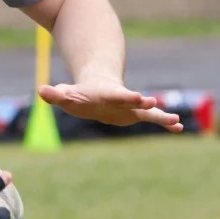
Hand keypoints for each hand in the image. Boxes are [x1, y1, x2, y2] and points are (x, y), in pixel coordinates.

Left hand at [38, 76, 182, 131]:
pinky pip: (152, 119)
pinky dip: (164, 123)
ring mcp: (130, 107)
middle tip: (153, 102)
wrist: (96, 89)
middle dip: (141, 101)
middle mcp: (122, 99)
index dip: (125, 96)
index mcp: (106, 94)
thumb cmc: (79, 95)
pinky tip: (179, 128)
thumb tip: (41, 91)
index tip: (137, 97)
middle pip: (132, 100)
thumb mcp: (66, 95)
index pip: (116, 95)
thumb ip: (55, 94)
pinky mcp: (135, 114)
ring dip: (160, 116)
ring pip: (147, 111)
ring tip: (175, 121)